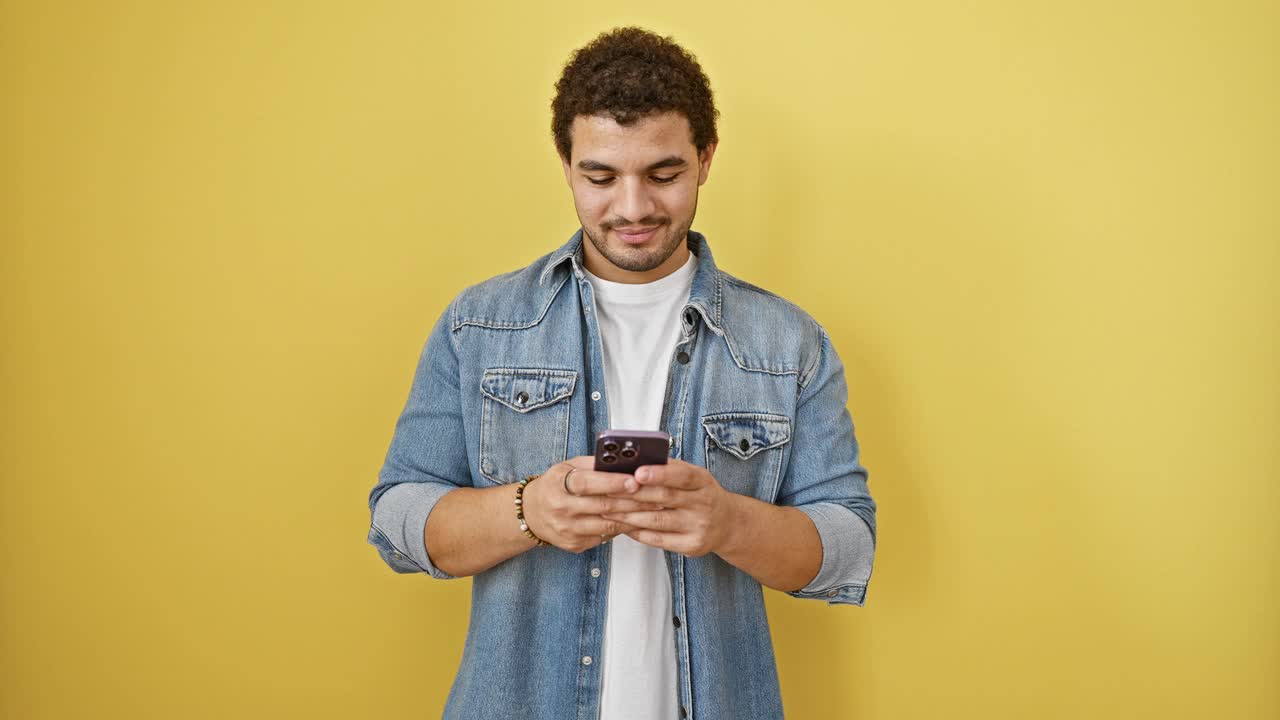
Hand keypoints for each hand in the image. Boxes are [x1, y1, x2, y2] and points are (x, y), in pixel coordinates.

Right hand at [522, 455, 668, 552]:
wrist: (532, 513)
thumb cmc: (556, 485)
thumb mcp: (568, 467)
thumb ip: (593, 465)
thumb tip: (625, 460)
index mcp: (558, 484)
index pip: (587, 483)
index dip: (611, 482)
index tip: (634, 481)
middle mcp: (561, 508)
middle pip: (602, 506)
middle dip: (633, 501)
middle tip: (657, 495)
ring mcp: (567, 529)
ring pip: (608, 525)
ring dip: (633, 517)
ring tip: (654, 509)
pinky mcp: (574, 544)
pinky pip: (604, 537)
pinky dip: (622, 528)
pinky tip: (637, 521)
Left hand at [599, 458, 736, 556]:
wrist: (727, 524)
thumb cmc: (702, 495)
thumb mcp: (695, 477)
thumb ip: (670, 469)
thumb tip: (636, 461)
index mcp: (703, 482)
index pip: (682, 475)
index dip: (659, 474)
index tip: (637, 472)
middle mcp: (703, 504)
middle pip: (664, 498)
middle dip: (633, 494)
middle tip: (608, 490)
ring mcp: (698, 527)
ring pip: (657, 521)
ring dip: (629, 515)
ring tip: (608, 509)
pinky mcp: (692, 545)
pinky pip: (659, 539)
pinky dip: (638, 532)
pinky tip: (624, 526)